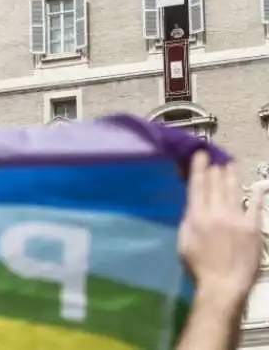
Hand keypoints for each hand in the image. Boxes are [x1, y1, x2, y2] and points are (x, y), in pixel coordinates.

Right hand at [178, 151, 265, 307]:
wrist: (224, 285)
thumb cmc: (198, 265)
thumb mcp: (184, 240)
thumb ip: (189, 219)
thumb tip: (194, 204)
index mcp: (197, 216)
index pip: (197, 185)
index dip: (199, 167)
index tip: (200, 154)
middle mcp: (216, 212)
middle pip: (216, 184)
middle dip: (215, 168)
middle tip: (215, 157)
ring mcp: (237, 219)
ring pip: (233, 190)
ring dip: (231, 175)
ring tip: (230, 164)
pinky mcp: (253, 228)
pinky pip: (255, 207)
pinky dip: (255, 195)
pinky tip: (256, 185)